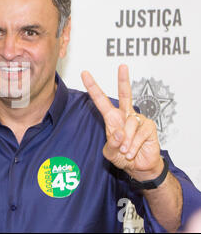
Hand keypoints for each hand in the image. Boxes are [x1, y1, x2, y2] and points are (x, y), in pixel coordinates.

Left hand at [81, 65, 162, 181]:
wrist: (139, 168)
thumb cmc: (122, 157)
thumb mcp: (110, 153)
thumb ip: (111, 144)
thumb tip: (120, 133)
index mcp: (112, 118)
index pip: (100, 100)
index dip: (92, 87)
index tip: (84, 74)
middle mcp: (125, 115)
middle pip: (124, 94)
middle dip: (123, 80)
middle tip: (122, 66)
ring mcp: (138, 120)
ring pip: (129, 125)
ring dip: (126, 142)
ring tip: (125, 151)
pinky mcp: (149, 127)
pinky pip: (139, 134)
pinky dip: (133, 145)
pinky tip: (132, 151)